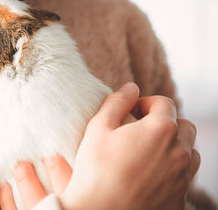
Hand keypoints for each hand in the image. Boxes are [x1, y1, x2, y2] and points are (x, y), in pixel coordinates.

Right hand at [0, 83, 199, 209]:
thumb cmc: (96, 170)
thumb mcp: (98, 127)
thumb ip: (117, 101)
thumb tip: (130, 87)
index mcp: (161, 129)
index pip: (164, 103)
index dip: (145, 102)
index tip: (130, 112)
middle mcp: (180, 152)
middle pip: (183, 126)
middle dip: (164, 123)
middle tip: (140, 130)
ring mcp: (183, 178)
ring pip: (189, 152)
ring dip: (173, 146)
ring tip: (147, 152)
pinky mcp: (180, 199)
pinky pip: (184, 177)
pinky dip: (172, 170)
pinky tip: (148, 174)